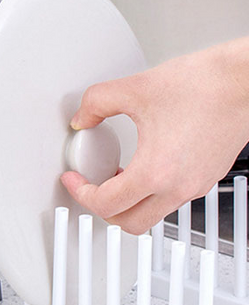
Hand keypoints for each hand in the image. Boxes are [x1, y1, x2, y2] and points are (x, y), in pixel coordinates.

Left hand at [60, 39, 248, 234]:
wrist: (245, 80)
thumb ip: (96, 104)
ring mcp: (196, 186)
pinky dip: (150, 192)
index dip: (80, 193)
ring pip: (152, 214)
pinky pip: (171, 199)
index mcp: (156, 172)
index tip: (73, 180)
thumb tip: (82, 119)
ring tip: (116, 174)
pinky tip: (143, 165)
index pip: (106, 204)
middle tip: (90, 186)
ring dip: (129, 202)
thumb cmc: (203, 84)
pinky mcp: (208, 177)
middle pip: (130, 223)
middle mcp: (179, 187)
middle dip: (103, 209)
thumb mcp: (133, 88)